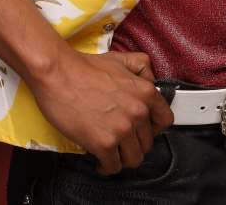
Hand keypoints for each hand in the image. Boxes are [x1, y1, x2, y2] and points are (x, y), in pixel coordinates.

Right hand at [29, 48, 173, 174]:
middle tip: (121, 139)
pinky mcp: (104, 144)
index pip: (166, 120)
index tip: (143, 129)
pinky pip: (113, 167)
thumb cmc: (85, 67)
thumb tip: (150, 81)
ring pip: (133, 159)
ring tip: (112, 150)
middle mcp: (138, 112)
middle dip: (134, 142)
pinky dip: (106, 165)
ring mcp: (122, 129)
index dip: (153, 127)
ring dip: (122, 157)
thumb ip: (142, 68)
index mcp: (145, 92)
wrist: (59, 74)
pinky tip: (100, 158)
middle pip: (147, 143)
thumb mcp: (121, 59)